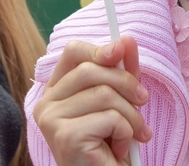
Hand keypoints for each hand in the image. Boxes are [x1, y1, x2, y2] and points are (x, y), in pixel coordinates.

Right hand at [34, 37, 151, 165]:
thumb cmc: (109, 145)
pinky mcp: (66, 136)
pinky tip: (118, 149)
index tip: (120, 51)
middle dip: (126, 85)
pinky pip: (110, 118)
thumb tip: (127, 39)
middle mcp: (46, 104)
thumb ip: (121, 71)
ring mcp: (51, 120)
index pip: (72, 52)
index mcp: (55, 91)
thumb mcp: (119, 100)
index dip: (98, 47)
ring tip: (133, 134)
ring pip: (104, 94)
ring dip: (131, 116)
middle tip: (142, 103)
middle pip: (92, 70)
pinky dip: (126, 132)